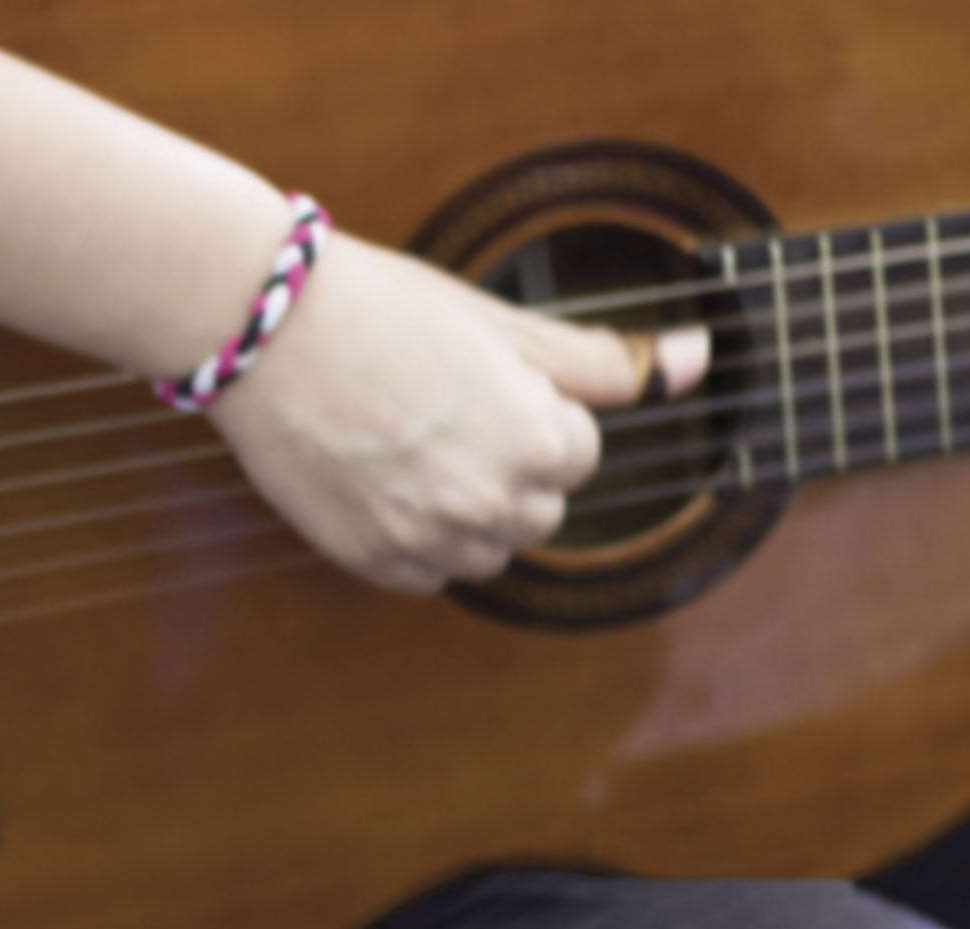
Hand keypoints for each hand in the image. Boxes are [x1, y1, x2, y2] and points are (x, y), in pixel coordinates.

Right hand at [209, 235, 710, 593]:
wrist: (266, 333)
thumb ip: (607, 359)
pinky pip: (426, 575)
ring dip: (464, 512)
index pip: (578, 455)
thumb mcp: (506, 325)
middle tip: (440, 412)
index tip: (478, 382)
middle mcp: (490, 505)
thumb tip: (703, 360)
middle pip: (538, 511)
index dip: (533, 412)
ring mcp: (425, 540)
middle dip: (506, 468)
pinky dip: (415, 540)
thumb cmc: (386, 312)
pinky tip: (383, 483)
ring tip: (411, 449)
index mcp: (539, 444)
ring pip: (486, 551)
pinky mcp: (368, 560)